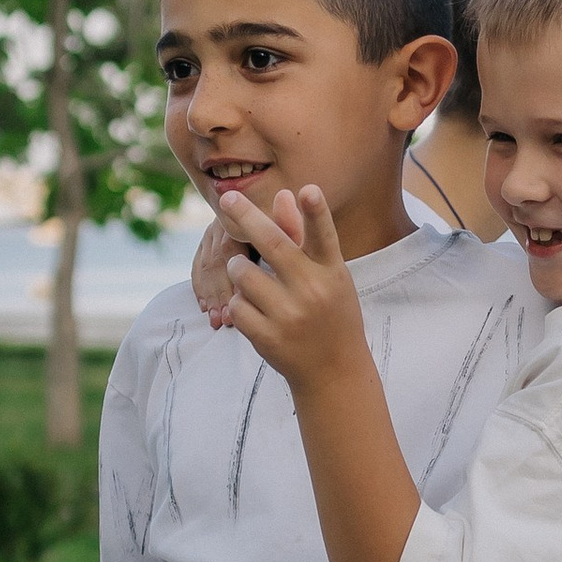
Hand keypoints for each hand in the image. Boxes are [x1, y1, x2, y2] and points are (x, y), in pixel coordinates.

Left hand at [215, 183, 368, 389]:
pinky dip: (238, 302)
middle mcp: (313, 291)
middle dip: (246, 217)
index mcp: (332, 272)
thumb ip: (303, 236)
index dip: (316, 212)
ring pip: (243, 273)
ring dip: (238, 270)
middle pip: (273, 244)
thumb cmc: (330, 313)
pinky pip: (236, 305)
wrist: (334, 372)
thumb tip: (282, 195)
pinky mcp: (268, 337)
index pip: (324, 237)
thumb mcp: (326, 275)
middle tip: (227, 198)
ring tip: (250, 279)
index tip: (307, 189)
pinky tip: (254, 310)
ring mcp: (290, 316)